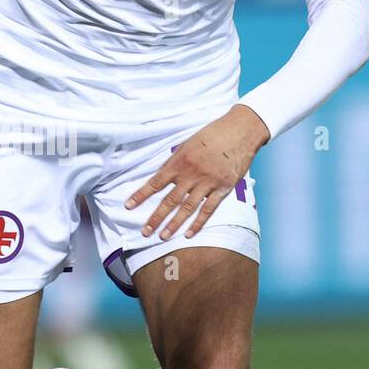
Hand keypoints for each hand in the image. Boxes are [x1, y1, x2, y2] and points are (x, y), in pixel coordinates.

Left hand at [124, 104, 269, 240]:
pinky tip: (189, 234)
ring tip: (163, 236)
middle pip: (170, 200)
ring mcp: (208, 182)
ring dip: (174, 224)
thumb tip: (161, 177)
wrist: (240, 131)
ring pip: (187, 208)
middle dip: (156, 217)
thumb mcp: (187, 144)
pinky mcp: (223, 188)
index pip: (156, 182)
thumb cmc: (212, 134)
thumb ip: (174, 162)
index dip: (141, 195)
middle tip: (145, 232)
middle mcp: (191, 174)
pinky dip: (198, 223)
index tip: (128, 206)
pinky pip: (209, 209)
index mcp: (180, 161)